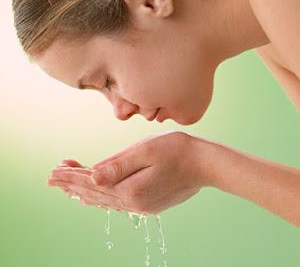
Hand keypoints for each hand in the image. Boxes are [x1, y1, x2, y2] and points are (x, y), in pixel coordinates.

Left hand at [47, 132, 213, 214]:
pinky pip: (117, 202)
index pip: (91, 182)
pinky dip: (102, 198)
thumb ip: (118, 166)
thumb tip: (92, 177)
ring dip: (84, 192)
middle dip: (72, 184)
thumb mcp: (146, 151)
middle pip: (94, 193)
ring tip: (68, 188)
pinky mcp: (149, 203)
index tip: (53, 172)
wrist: (205, 164)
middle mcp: (133, 202)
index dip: (71, 176)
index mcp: (130, 188)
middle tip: (52, 179)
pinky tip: (97, 196)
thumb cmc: (177, 151)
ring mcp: (142, 205)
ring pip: (105, 200)